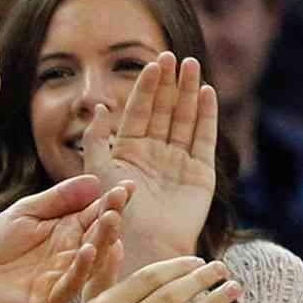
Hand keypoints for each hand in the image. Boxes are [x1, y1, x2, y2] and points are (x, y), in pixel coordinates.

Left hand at [0, 174, 125, 302]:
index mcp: (70, 230)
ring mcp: (66, 277)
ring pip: (92, 258)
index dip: (112, 200)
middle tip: (119, 197)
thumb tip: (94, 181)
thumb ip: (55, 200)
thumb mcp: (23, 214)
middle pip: (99, 233)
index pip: (97, 213)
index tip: (127, 186)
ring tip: (110, 218)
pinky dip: (81, 268)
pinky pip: (71, 284)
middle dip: (111, 215)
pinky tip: (87, 250)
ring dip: (102, 239)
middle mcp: (74, 253)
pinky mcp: (53, 299)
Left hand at [81, 52, 215, 261]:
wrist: (140, 246)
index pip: (139, 112)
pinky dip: (206, 116)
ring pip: (184, 119)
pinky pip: (203, 139)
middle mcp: (154, 154)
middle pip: (164, 111)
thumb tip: (99, 107)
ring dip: (189, 92)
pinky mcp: (200, 173)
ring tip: (192, 65)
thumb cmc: (112, 214)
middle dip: (169, 84)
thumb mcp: (96, 173)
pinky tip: (206, 93)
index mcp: (127, 152)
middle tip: (174, 56)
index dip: (146, 87)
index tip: (153, 62)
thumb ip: (96, 140)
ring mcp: (178, 162)